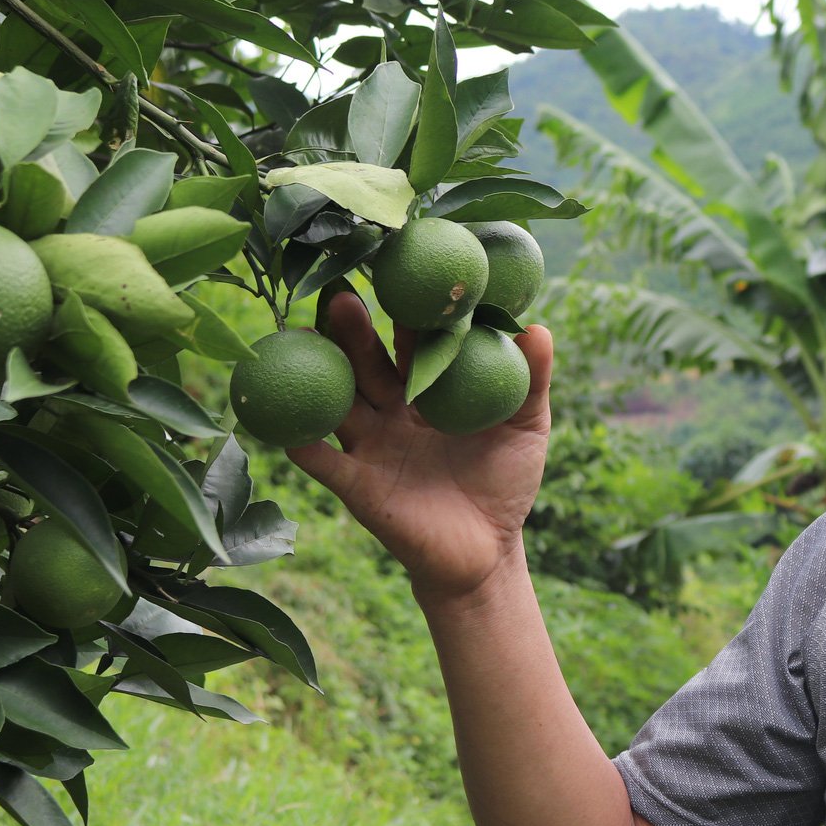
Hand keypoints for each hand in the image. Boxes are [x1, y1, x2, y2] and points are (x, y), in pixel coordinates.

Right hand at [285, 292, 553, 602]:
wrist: (487, 551)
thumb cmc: (505, 482)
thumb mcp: (526, 428)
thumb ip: (530, 380)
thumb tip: (537, 327)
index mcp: (430, 392)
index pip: (412, 343)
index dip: (406, 314)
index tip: (399, 274)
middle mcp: (392, 412)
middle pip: (366, 363)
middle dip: (351, 330)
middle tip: (342, 295)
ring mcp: (371, 446)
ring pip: (339, 402)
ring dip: (320, 372)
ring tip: (301, 337)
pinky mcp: (358, 486)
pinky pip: (325, 464)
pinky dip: (304, 446)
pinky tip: (288, 427)